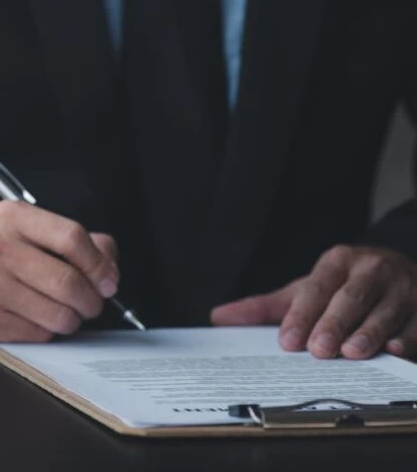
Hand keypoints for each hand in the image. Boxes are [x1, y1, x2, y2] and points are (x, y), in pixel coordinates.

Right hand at [0, 200, 119, 341]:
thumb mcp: (20, 227)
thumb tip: (108, 262)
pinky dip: (46, 331)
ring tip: (63, 312)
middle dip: (91, 300)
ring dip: (71, 320)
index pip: (72, 237)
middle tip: (92, 303)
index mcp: (11, 218)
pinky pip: (36, 334)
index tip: (108, 280)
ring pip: (57, 314)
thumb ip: (67, 238)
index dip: (99, 264)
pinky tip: (35, 318)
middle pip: (68, 282)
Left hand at [211, 245, 416, 358]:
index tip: (287, 340)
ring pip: (386, 311)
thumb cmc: (344, 286)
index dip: (302, 314)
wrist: (400, 269)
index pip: (316, 288)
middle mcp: (371, 270)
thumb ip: (266, 306)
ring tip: (352, 353)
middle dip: (334, 324)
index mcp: (338, 261)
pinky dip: (407, 337)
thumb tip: (219, 317)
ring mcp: (402, 288)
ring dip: (369, 333)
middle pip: (351, 297)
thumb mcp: (306, 289)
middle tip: (319, 349)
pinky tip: (396, 351)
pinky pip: (416, 324)